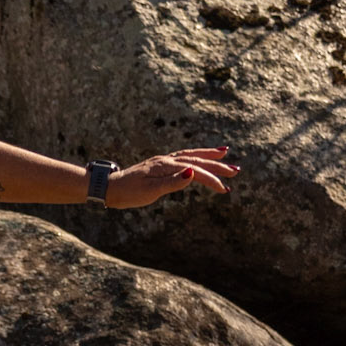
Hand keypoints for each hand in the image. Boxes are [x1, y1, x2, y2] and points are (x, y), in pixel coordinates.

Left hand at [107, 147, 237, 208]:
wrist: (109, 188)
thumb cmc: (128, 193)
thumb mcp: (150, 191)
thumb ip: (172, 182)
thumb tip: (192, 173)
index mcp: (165, 166)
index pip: (194, 171)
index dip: (211, 179)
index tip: (224, 189)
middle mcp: (166, 160)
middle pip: (196, 160)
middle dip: (217, 165)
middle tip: (236, 171)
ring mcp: (163, 161)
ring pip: (190, 155)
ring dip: (208, 156)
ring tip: (225, 153)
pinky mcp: (160, 165)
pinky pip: (183, 157)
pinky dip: (195, 157)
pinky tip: (199, 160)